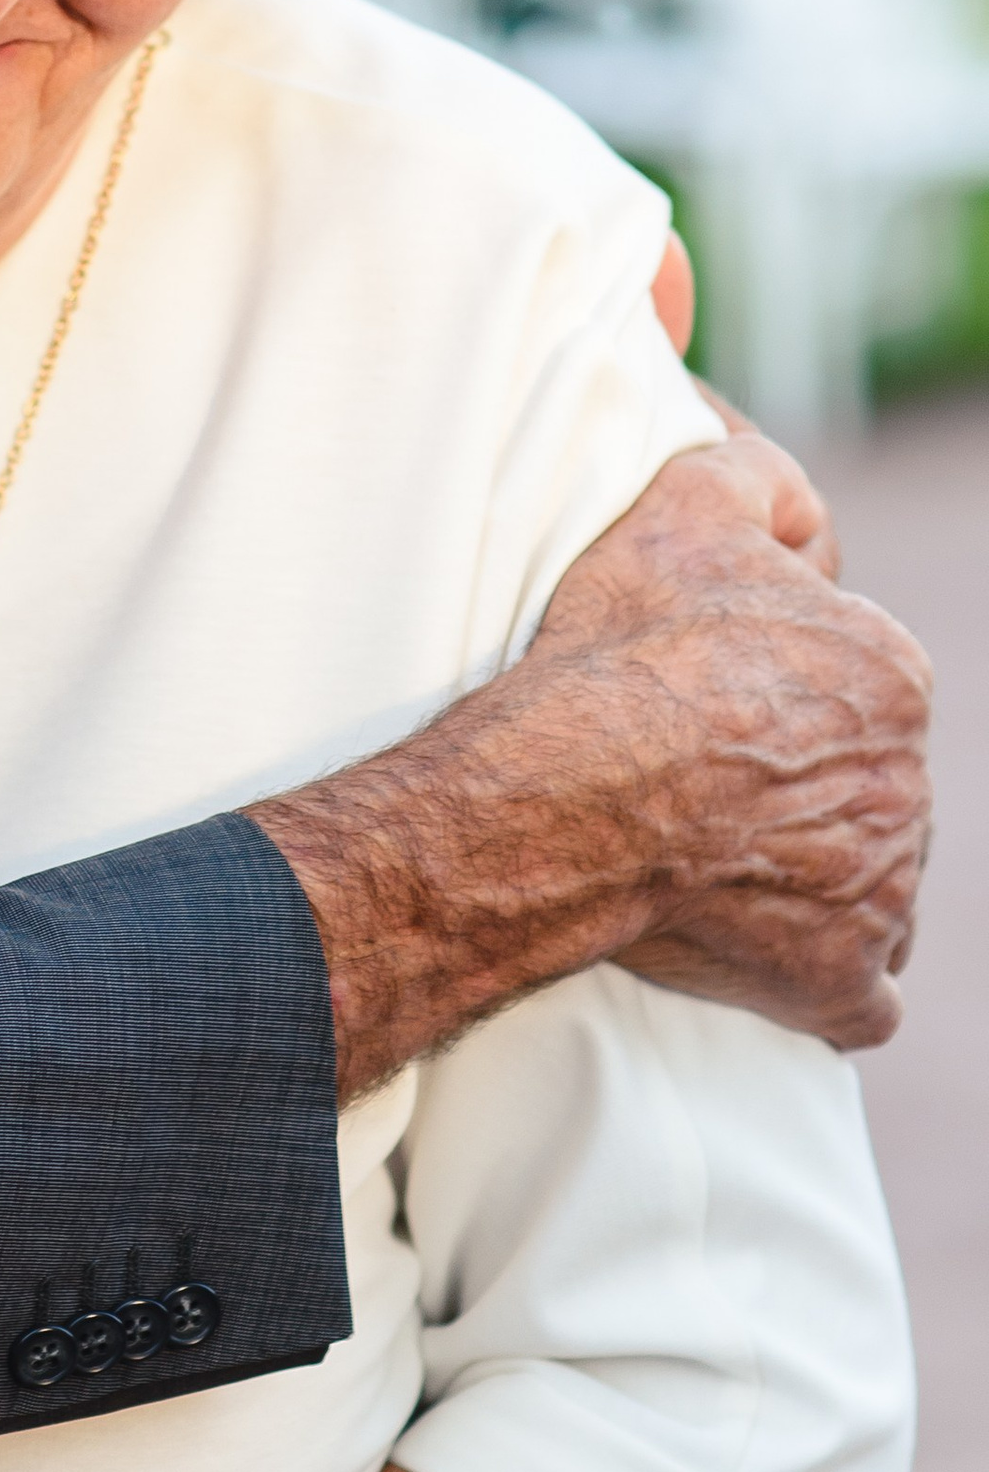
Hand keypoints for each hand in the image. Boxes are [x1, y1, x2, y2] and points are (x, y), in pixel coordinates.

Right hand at [255, 425, 930, 1086]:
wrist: (562, 796)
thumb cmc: (618, 655)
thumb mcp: (683, 508)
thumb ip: (757, 476)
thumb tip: (780, 476)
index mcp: (891, 675)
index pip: (860, 688)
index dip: (780, 695)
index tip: (708, 707)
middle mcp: (910, 785)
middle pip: (869, 788)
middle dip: (807, 791)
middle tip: (700, 789)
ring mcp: (883, 892)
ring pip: (874, 885)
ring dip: (820, 882)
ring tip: (721, 868)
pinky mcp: (841, 981)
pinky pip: (860, 995)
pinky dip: (824, 982)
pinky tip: (771, 959)